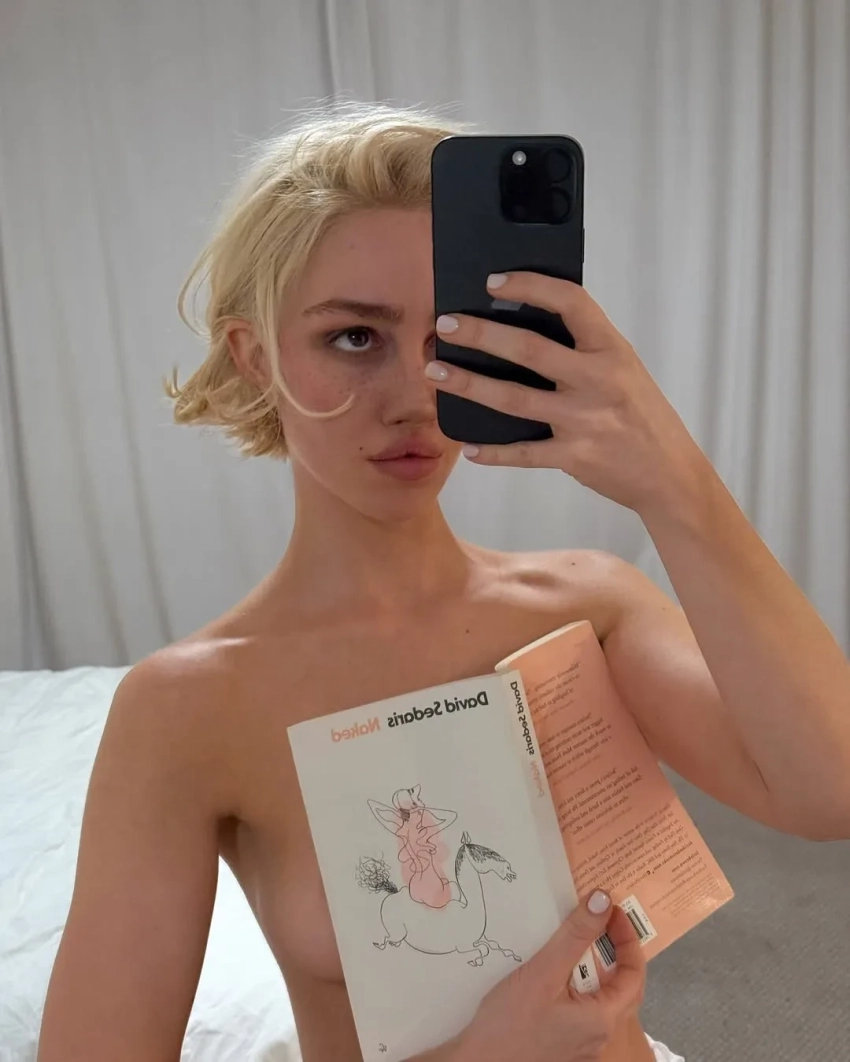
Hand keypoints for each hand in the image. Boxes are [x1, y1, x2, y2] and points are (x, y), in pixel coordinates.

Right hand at [417, 888, 645, 1061]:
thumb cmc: (510, 1022)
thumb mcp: (544, 971)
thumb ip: (575, 935)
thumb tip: (603, 900)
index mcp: (604, 1019)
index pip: (634, 973)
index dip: (627, 938)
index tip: (612, 910)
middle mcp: (600, 1035)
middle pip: (623, 986)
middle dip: (618, 950)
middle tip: (604, 919)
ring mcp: (582, 1042)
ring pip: (602, 997)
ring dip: (598, 965)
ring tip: (583, 938)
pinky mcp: (564, 1042)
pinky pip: (584, 1007)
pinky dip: (581, 982)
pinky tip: (560, 969)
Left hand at [428, 273, 710, 514]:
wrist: (671, 474)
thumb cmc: (641, 415)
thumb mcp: (623, 370)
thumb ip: (585, 350)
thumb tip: (523, 325)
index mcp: (612, 349)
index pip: (570, 302)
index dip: (530, 286)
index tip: (494, 281)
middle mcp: (598, 380)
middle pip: (529, 349)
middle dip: (480, 334)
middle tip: (444, 325)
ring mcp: (584, 420)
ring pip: (514, 399)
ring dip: (469, 384)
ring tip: (435, 372)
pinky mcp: (575, 457)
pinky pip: (524, 453)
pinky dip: (494, 452)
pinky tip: (469, 447)